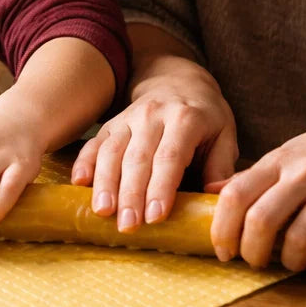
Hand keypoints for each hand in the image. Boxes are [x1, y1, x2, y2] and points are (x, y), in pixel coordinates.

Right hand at [71, 57, 236, 230]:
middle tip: (128, 225)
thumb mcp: (226, 135)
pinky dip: (84, 162)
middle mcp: (152, 116)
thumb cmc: (206, 118)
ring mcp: (128, 118)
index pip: (169, 156)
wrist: (178, 81)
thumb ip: (222, 166)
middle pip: (137, 158)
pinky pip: (94, 143)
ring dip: (105, 183)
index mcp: (185, 119)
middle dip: (131, 194)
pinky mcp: (111, 124)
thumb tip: (216, 196)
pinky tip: (79, 183)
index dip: (161, 187)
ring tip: (102, 211)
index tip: (155, 216)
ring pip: (112, 151)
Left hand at [209, 108, 305, 271]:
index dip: (223, 228)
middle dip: (252, 252)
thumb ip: (253, 176)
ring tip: (291, 263)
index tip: (223, 251)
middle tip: (255, 263)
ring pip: (300, 237)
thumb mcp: (288, 155)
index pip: (236, 195)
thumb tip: (209, 192)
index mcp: (279, 161)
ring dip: (291, 261)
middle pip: (262, 220)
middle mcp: (305, 171)